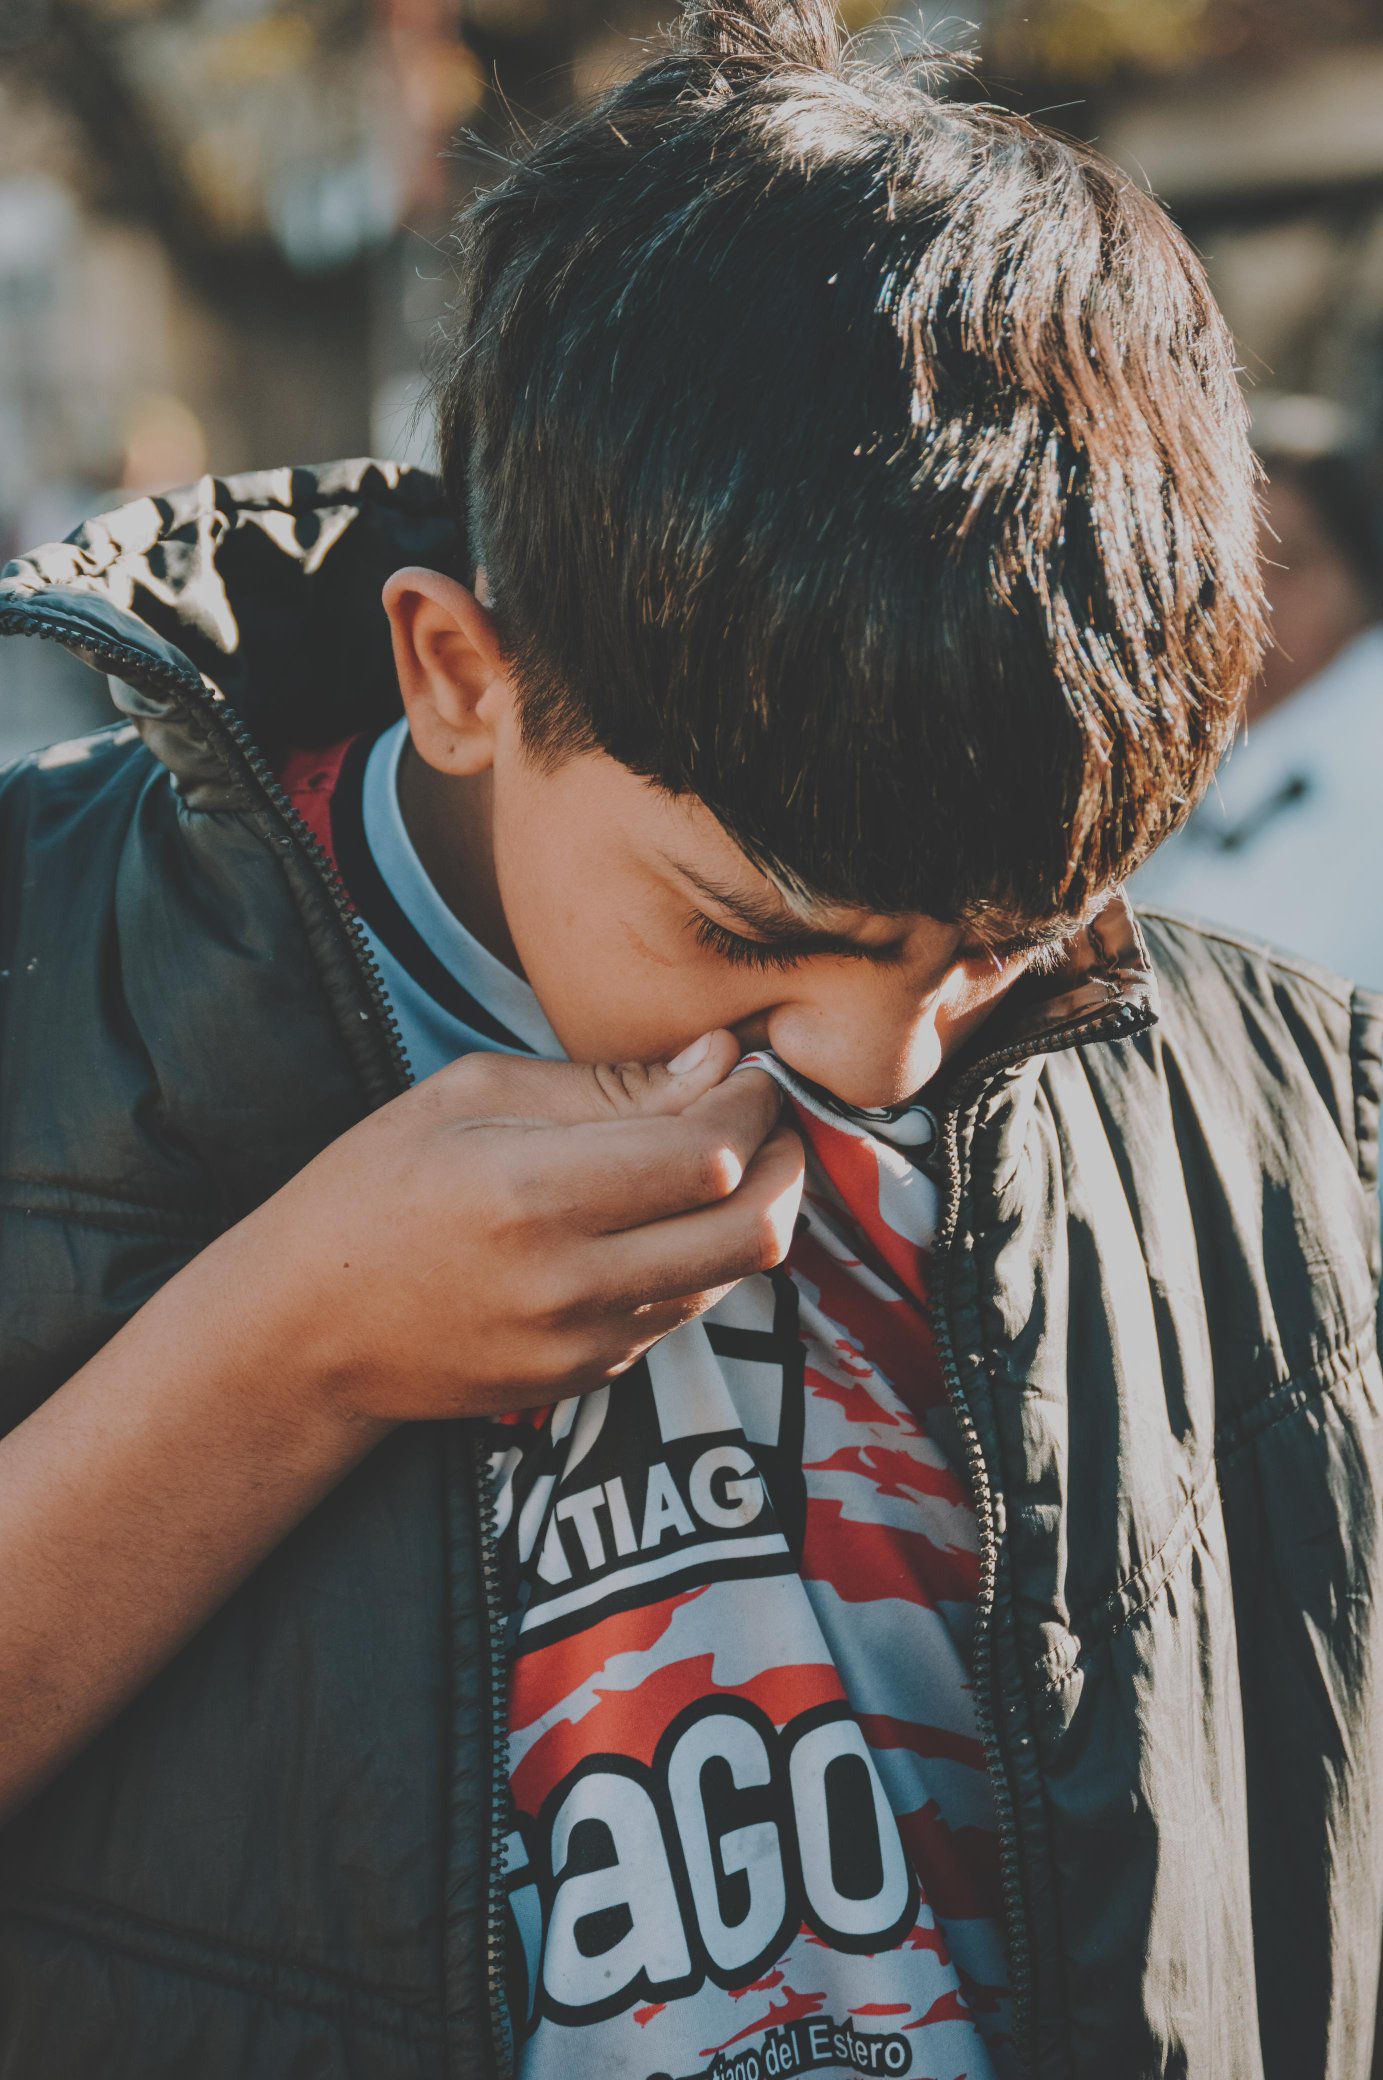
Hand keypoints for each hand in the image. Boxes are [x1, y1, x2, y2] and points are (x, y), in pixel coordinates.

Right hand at [241, 1031, 804, 1424]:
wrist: (303, 1331)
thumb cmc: (374, 1188)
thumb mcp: (470, 1098)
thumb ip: (606, 1085)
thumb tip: (717, 1061)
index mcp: (534, 1195)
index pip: (708, 1151)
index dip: (752, 1101)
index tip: (744, 1069)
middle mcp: (571, 1283)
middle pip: (754, 1228)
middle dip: (786, 1160)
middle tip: (765, 1117)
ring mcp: (584, 1344)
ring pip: (732, 1275)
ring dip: (749, 1209)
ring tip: (716, 1158)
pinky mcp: (588, 1378)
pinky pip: (683, 1312)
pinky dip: (697, 1256)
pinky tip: (657, 1218)